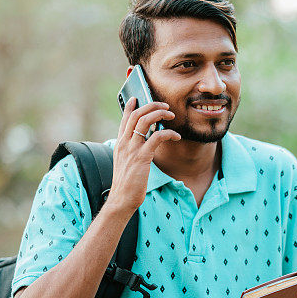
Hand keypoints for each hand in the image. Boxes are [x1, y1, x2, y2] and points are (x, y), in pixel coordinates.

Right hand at [106, 97, 179, 214]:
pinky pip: (157, 138)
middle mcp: (124, 143)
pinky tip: (176, 136)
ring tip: (171, 115)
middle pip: (136, 115)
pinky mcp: (142, 157)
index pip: (124, 119)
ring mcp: (132, 149)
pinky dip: (169, 133)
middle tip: (165, 106)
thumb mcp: (126, 163)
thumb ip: (132, 151)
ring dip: (159, 114)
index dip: (130, 106)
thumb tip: (143, 144)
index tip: (137, 97)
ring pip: (144, 121)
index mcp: (120, 144)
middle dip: (152, 106)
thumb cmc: (127, 183)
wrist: (121, 199)